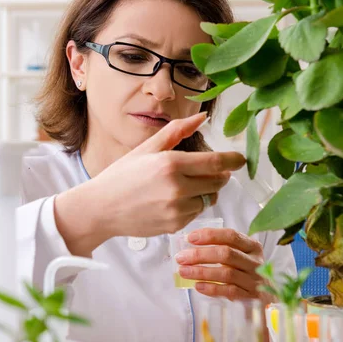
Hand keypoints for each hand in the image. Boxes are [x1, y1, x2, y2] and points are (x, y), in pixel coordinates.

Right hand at [54, 113, 245, 255]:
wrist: (101, 208)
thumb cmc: (122, 175)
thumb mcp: (148, 148)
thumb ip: (177, 131)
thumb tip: (203, 117)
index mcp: (170, 163)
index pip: (216, 162)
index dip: (233, 161)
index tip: (241, 159)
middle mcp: (176, 187)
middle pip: (218, 181)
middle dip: (220, 176)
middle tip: (211, 170)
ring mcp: (177, 209)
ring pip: (208, 198)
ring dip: (205, 191)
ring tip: (185, 185)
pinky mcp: (175, 225)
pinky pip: (196, 213)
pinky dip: (192, 205)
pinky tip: (173, 200)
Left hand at [175, 228, 273, 302]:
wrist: (268, 297)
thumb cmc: (246, 272)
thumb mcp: (240, 256)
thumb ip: (221, 248)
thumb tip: (189, 246)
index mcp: (252, 246)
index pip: (231, 235)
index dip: (209, 235)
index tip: (190, 238)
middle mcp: (256, 262)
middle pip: (226, 254)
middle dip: (200, 254)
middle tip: (181, 257)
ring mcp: (254, 280)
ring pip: (226, 273)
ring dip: (201, 272)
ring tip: (184, 271)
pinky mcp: (251, 297)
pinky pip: (229, 292)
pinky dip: (212, 288)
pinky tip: (197, 286)